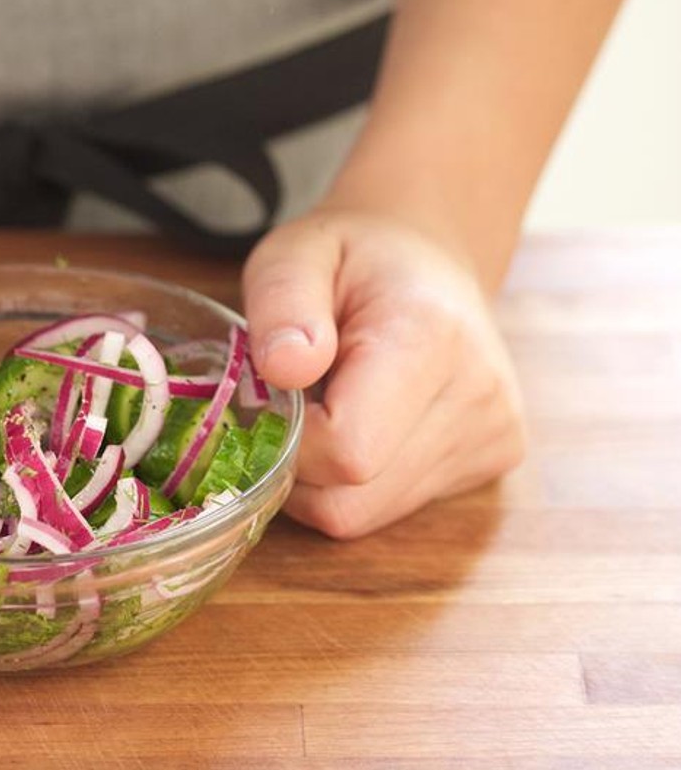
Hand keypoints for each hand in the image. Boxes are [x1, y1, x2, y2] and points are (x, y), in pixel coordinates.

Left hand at [241, 208, 525, 538]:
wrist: (428, 257)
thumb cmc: (351, 255)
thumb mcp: (296, 254)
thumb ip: (282, 302)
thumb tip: (284, 367)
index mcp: (431, 339)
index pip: (347, 450)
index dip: (287, 439)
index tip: (274, 394)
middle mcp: (479, 398)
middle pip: (353, 498)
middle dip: (297, 464)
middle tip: (291, 402)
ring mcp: (493, 437)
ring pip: (364, 515)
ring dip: (321, 476)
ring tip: (327, 405)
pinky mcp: (491, 462)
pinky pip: (388, 510)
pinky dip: (353, 482)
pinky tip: (361, 423)